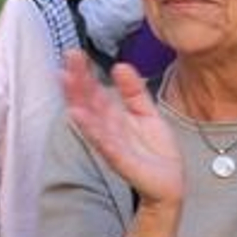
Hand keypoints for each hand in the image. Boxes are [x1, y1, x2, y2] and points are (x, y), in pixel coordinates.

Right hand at [62, 51, 184, 208]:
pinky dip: (94, 132)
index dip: (84, 73)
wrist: (169, 183)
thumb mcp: (146, 113)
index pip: (93, 92)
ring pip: (92, 121)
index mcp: (113, 117)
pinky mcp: (122, 161)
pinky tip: (81, 118)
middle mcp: (107, 129)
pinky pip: (106, 145)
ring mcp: (112, 145)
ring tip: (67, 83)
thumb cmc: (154, 151)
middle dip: (77, 80)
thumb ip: (134, 91)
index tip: (73, 54)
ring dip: (78, 102)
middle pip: (88, 102)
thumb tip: (120, 66)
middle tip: (68, 57)